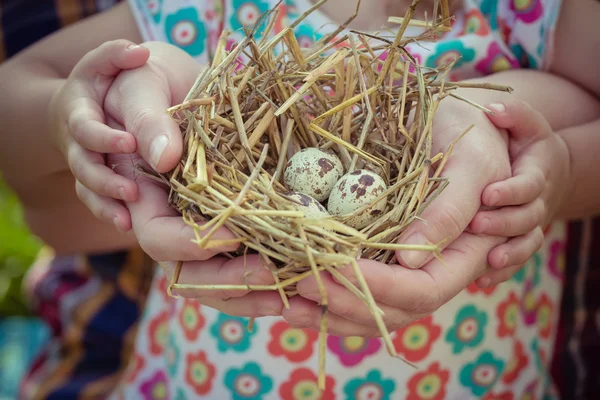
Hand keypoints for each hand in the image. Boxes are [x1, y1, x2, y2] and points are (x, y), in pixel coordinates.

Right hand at [74, 41, 199, 229]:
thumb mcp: (119, 63)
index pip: (84, 127)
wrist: (127, 93)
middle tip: (132, 191)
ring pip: (89, 190)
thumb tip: (141, 54)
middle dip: (105, 181)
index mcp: (80, 109)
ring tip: (127, 221)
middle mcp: (80, 140)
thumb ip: (122, 59)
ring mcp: (91, 163)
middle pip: (83, 166)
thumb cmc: (127, 76)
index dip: (103, 138)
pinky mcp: (106, 181)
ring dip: (108, 205)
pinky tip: (132, 228)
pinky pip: (102, 202)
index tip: (130, 142)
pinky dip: (115, 215)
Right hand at [98, 42, 285, 316]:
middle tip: (273, 275)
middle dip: (231, 280)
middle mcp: (171, 223)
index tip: (235, 234)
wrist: (170, 87)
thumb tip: (164, 156)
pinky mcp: (227, 226)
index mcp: (144, 200)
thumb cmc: (149, 85)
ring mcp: (199, 230)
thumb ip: (147, 121)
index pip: (159, 238)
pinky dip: (267, 278)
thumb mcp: (141, 91)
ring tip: (294, 297)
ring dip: (254, 293)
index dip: (191, 244)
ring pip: (219, 281)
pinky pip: (241, 264)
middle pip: (190, 274)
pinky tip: (299, 280)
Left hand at [281, 94, 513, 334]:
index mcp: (464, 255)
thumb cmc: (472, 135)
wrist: (458, 122)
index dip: (382, 287)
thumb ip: (450, 211)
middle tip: (301, 284)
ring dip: (328, 310)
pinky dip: (325, 296)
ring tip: (288, 306)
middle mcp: (432, 269)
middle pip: (393, 310)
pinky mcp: (383, 256)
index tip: (339, 267)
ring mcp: (406, 267)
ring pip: (371, 309)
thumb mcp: (470, 165)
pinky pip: (358, 289)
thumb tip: (410, 261)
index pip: (424, 290)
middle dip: (346, 302)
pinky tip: (294, 296)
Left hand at [469, 101, 569, 286]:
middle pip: (527, 218)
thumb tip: (494, 110)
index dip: (511, 191)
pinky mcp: (519, 240)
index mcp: (538, 173)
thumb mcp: (525, 124)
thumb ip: (514, 115)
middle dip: (503, 223)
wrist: (543, 169)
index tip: (487, 194)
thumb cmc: (525, 142)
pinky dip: (501, 272)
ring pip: (524, 243)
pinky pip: (516, 261)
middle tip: (476, 224)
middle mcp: (537, 202)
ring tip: (485, 261)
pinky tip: (481, 281)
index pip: (529, 184)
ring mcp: (530, 225)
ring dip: (507, 254)